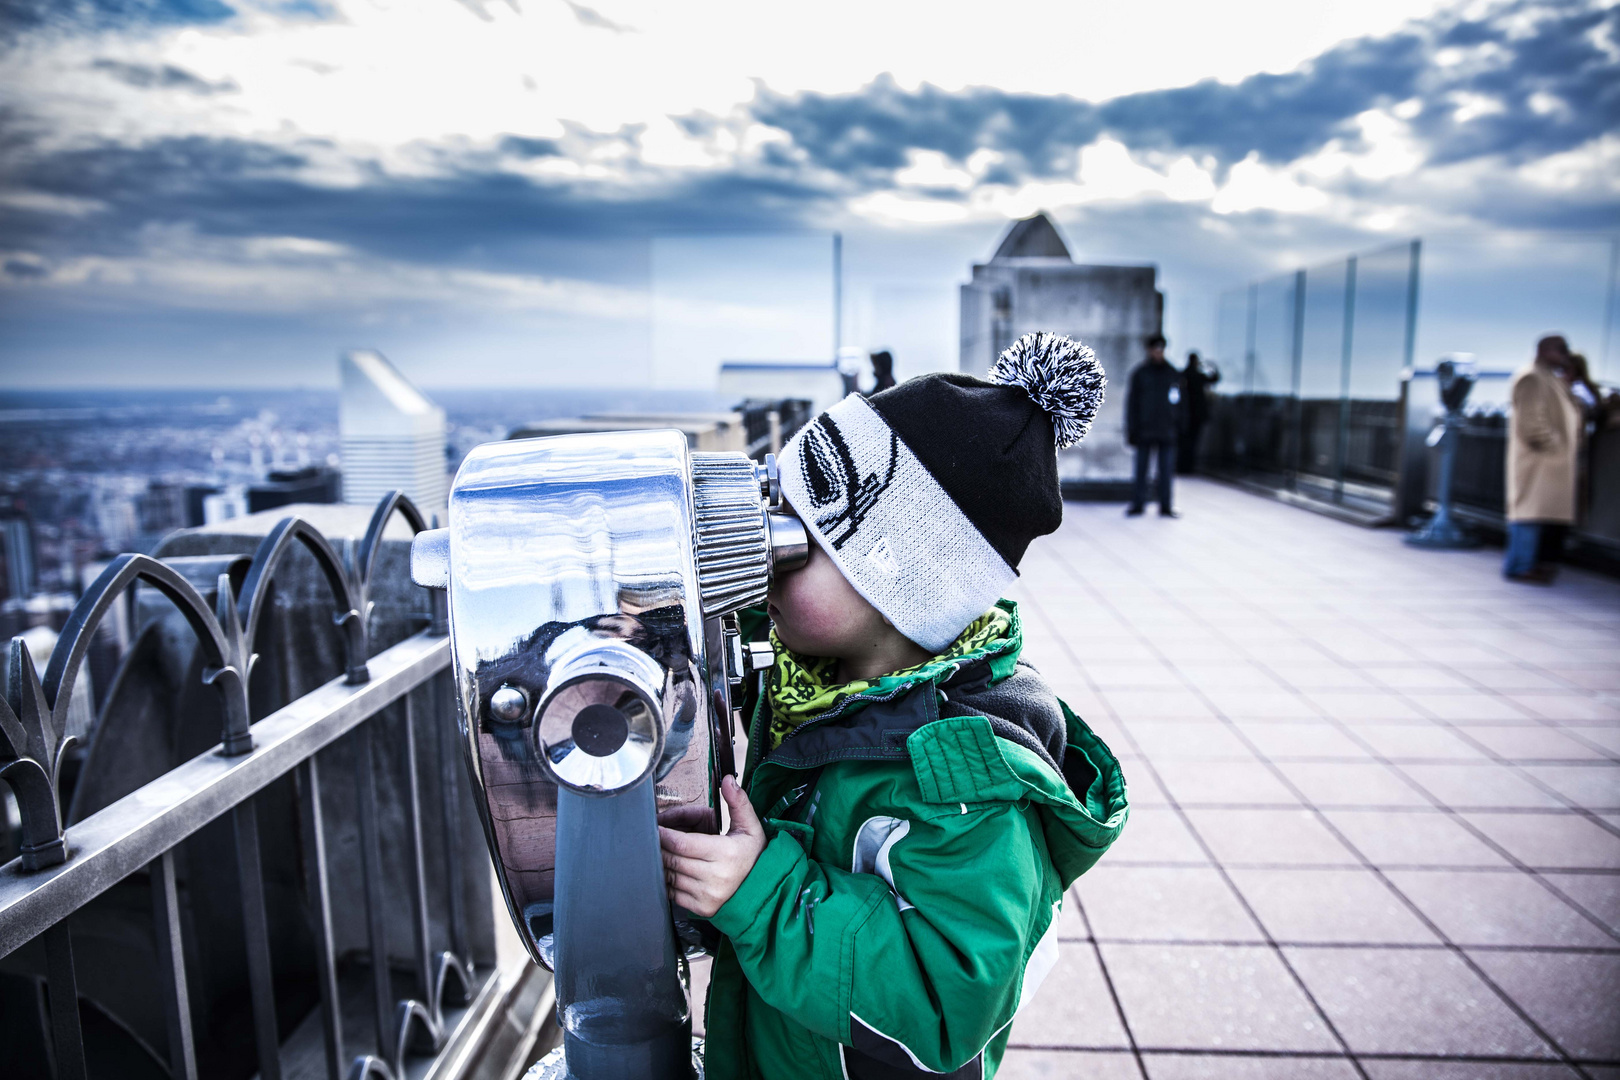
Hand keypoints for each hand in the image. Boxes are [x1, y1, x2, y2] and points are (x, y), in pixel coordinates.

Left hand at [659, 776, 765, 917]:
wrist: (765, 890)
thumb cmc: (754, 856)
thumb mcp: (750, 827)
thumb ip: (737, 802)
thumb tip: (727, 780)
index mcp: (727, 854)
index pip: (682, 845)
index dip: (664, 835)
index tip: (655, 827)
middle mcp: (716, 877)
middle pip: (672, 860)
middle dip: (660, 847)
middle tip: (654, 837)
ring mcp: (708, 895)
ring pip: (670, 876)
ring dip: (661, 863)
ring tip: (662, 851)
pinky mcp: (702, 908)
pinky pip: (673, 893)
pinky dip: (667, 880)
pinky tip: (671, 870)